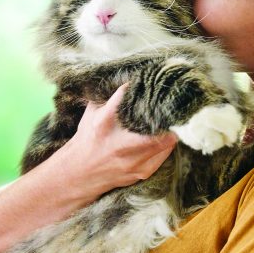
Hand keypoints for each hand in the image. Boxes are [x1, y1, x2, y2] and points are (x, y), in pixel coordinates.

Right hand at [50, 83, 177, 199]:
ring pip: (167, 141)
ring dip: (172, 128)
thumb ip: (110, 97)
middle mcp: (120, 144)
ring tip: (174, 116)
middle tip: (174, 103)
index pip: (130, 99)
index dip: (144, 89)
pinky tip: (166, 134)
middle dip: (169, 114)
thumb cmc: (88, 138)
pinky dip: (167, 142)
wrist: (79, 173)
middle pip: (157, 127)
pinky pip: (165, 154)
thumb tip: (132, 78)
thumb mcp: (92, 113)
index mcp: (104, 123)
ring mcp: (134, 161)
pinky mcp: (143, 171)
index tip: (153, 82)